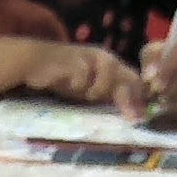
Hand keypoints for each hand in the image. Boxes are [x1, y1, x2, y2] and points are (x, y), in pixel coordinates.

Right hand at [15, 38, 144, 112]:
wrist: (36, 62)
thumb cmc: (65, 78)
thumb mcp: (90, 89)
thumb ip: (109, 96)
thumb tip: (132, 115)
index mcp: (112, 64)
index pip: (135, 79)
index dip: (139, 98)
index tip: (140, 118)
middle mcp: (105, 58)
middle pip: (126, 79)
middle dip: (128, 101)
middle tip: (131, 119)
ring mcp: (90, 57)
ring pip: (105, 81)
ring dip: (96, 92)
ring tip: (83, 95)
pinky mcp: (74, 59)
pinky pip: (82, 77)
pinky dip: (78, 85)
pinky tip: (68, 85)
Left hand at [139, 24, 176, 120]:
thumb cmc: (172, 59)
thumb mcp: (158, 51)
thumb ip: (151, 57)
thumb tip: (148, 77)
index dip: (167, 67)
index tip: (152, 81)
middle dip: (170, 86)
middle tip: (155, 95)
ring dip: (175, 99)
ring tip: (161, 100)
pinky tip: (172, 105)